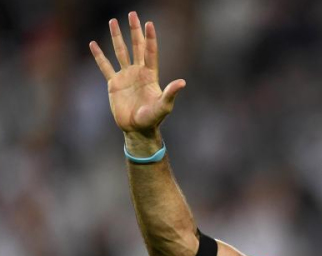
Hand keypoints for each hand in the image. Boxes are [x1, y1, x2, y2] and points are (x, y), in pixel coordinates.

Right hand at [90, 12, 184, 138]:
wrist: (137, 129)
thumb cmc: (153, 119)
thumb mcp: (163, 106)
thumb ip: (170, 93)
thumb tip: (182, 82)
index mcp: (150, 75)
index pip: (150, 52)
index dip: (150, 38)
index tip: (149, 23)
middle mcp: (138, 72)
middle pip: (136, 46)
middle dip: (134, 30)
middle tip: (133, 14)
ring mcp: (125, 76)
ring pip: (120, 52)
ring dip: (117, 37)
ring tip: (113, 21)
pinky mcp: (114, 84)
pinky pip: (105, 66)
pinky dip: (99, 56)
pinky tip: (93, 44)